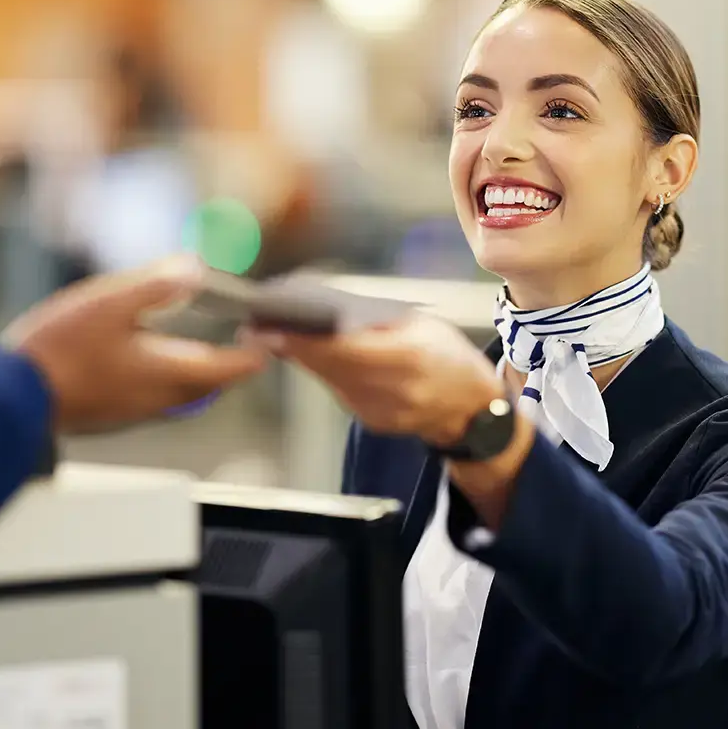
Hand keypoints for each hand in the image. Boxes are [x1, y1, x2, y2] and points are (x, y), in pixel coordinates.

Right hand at [5, 255, 265, 432]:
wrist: (11, 398)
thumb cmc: (59, 350)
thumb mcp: (109, 303)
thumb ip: (155, 286)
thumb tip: (195, 268)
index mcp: (169, 372)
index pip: (232, 368)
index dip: (256, 352)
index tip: (266, 333)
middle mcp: (161, 399)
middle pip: (214, 386)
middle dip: (233, 364)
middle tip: (243, 340)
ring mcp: (138, 411)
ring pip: (188, 396)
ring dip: (204, 372)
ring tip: (205, 347)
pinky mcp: (116, 415)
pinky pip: (161, 400)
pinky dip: (174, 380)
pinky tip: (154, 361)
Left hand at [248, 313, 503, 446]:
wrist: (472, 410)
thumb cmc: (450, 357)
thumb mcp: (423, 325)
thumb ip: (378, 320)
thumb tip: (328, 307)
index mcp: (408, 356)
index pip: (343, 348)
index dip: (303, 340)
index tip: (270, 329)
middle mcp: (392, 387)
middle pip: (326, 365)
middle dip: (289, 345)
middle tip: (255, 328)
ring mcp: (380, 410)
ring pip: (327, 379)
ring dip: (302, 357)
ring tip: (275, 336)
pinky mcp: (372, 421)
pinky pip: (339, 392)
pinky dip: (326, 373)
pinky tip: (316, 358)